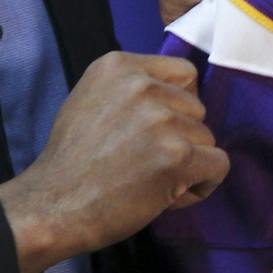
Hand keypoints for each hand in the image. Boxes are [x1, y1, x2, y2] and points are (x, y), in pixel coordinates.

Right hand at [0, 51, 228, 272]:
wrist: (53, 206)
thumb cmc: (71, 163)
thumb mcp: (92, 102)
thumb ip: (130, 93)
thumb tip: (176, 102)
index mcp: (118, 65)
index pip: (184, 73)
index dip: (178, 104)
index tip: (158, 129)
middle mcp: (142, 85)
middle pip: (197, 108)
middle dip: (181, 137)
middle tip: (146, 163)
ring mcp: (161, 119)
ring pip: (207, 139)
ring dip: (188, 164)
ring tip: (152, 181)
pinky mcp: (177, 155)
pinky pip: (218, 165)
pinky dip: (202, 185)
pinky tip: (171, 195)